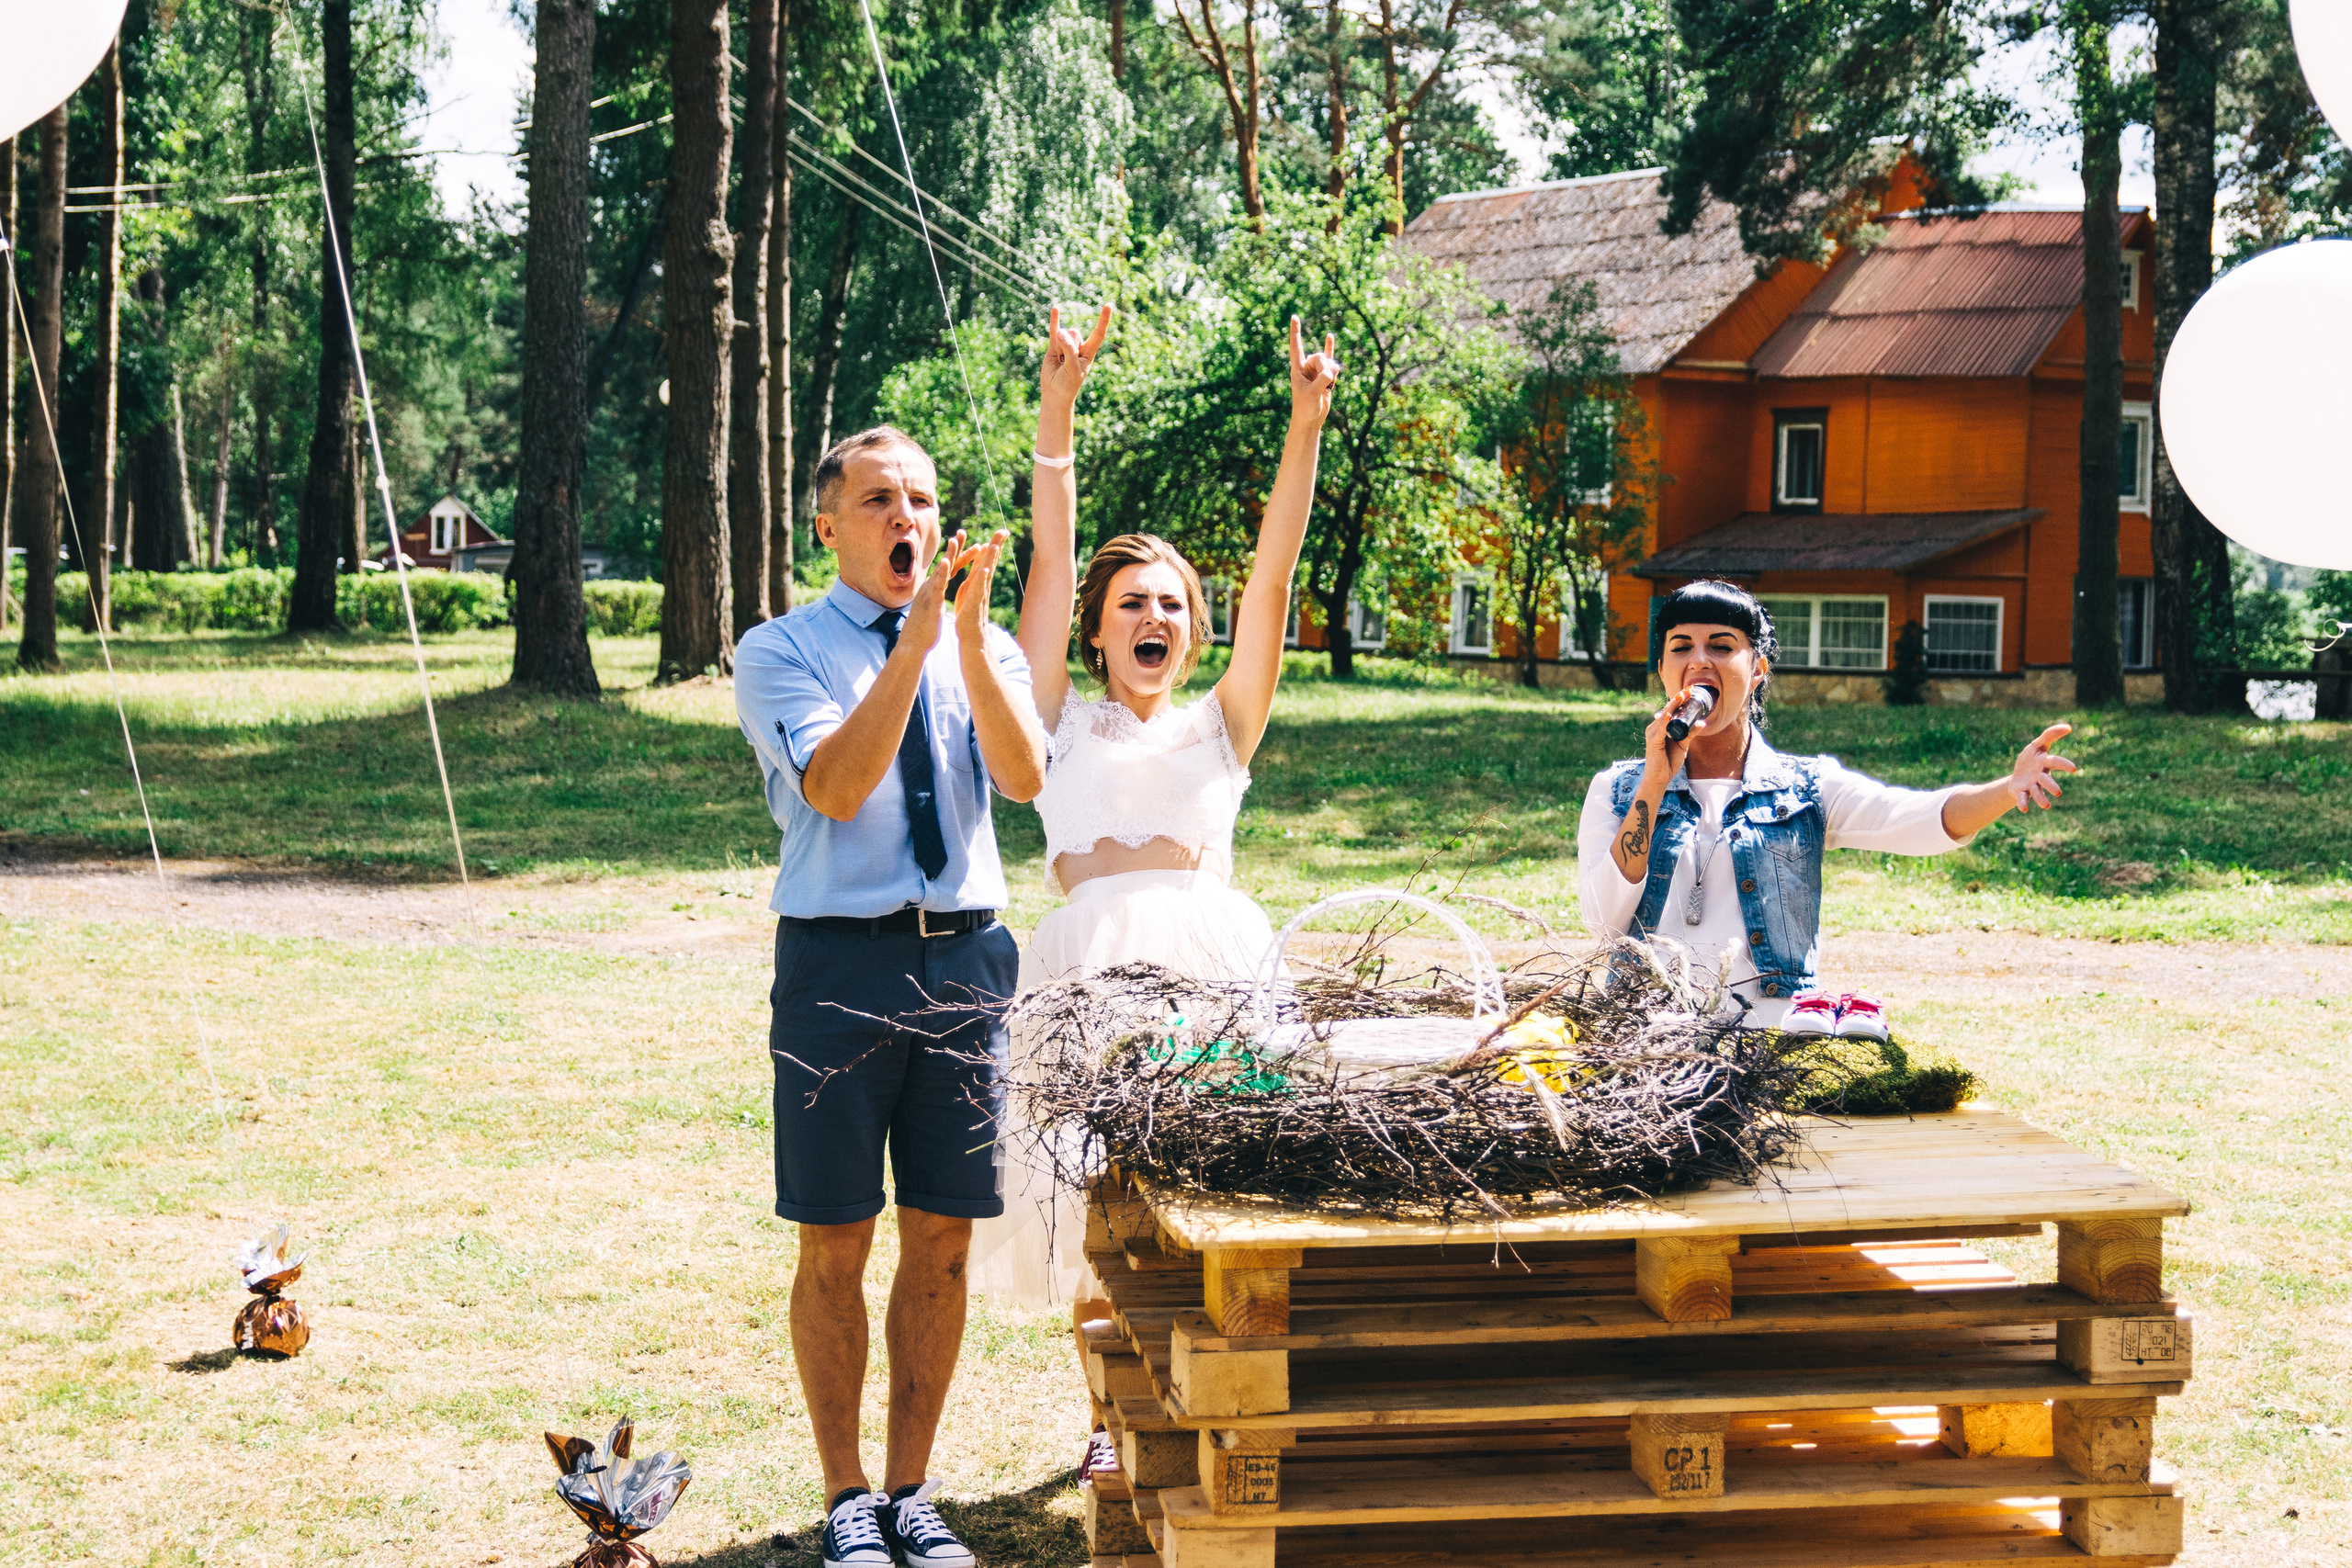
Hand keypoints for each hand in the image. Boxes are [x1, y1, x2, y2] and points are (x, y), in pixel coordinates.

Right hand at [899, 530, 965, 656]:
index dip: (959, 556)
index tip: (969, 544)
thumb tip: (937, 591)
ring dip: (948, 555)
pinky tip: (948, 562)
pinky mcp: (931, 602)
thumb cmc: (924, 628)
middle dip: (955, 548)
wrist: (913, 644)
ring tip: (955, 540)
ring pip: (941, 570)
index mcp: (934, 588)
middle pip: (946, 564)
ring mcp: (930, 593)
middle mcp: (931, 587)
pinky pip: (937, 585)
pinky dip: (943, 573)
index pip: (949, 569)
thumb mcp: (931, 607)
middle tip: (963, 532)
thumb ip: (934, 596)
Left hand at [954, 529, 1006, 646]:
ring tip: (995, 545)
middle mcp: (982, 587)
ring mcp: (979, 596)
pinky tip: (984, 569)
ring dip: (990, 560)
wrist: (971, 639)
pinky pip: (977, 590)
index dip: (993, 546)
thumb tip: (979, 563)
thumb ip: (973, 577)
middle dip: (996, 546)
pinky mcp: (974, 606)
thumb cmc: (968, 616)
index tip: (1001, 531)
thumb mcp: (969, 592)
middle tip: (1003, 531)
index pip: (987, 560)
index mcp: (979, 582)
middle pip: (990, 563)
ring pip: (985, 574)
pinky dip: (981, 579)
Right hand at [1040, 303, 1112, 411]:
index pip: (1099, 333)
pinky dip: (1055, 319)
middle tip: (1065, 362)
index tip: (1108, 305)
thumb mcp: (1072, 368)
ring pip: (1064, 334)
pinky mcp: (1054, 346)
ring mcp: (1066, 345)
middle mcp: (1079, 347)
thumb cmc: (1068, 384)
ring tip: (1059, 361)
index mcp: (1089, 353)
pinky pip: (1054, 330)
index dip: (1103, 320)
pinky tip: (1056, 308)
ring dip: (1060, 346)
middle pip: (1075, 334)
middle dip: (1069, 345)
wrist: (1055, 393)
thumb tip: (1062, 331)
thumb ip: (1069, 350)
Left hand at [1289, 315, 1339, 428]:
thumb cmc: (1306, 408)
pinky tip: (1329, 336)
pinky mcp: (1325, 376)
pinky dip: (1330, 348)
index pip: (1296, 347)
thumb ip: (1322, 380)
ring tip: (1328, 387)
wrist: (1310, 419)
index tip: (1294, 316)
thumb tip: (1333, 370)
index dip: (1295, 332)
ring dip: (1332, 374)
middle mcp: (1306, 367)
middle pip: (1319, 357)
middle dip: (1325, 368)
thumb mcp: (1312, 394)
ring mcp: (1316, 371)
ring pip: (1329, 362)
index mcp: (1297, 369)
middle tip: (1325, 383)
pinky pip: (1329, 359)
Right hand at [1640, 683, 1703, 784]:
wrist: (1659, 778)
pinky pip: (1659, 729)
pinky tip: (1669, 714)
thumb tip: (1702, 722)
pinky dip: (1664, 721)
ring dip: (1673, 705)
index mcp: (1661, 727)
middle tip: (1689, 689)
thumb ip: (1690, 733)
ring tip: (1681, 696)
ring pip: (1664, 715)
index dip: (1680, 699)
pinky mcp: (1653, 741)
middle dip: (1678, 698)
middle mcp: (1655, 727)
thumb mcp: (1683, 744)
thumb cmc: (1668, 762)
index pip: (1671, 709)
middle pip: (1667, 709)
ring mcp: (1653, 733)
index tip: (1690, 690)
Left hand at [2008, 722, 2077, 812]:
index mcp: (2045, 763)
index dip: (2064, 765)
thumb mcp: (2037, 745)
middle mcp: (2040, 776)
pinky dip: (2023, 803)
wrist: (2017, 775)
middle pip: (2046, 781)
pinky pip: (2023, 799)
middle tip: (2058, 793)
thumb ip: (2050, 735)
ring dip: (2041, 798)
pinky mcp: (2022, 793)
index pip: (2055, 762)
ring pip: (2037, 792)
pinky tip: (2023, 809)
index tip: (2074, 768)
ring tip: (2047, 805)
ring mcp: (2032, 785)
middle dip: (2051, 786)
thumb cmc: (2031, 759)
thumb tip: (2068, 727)